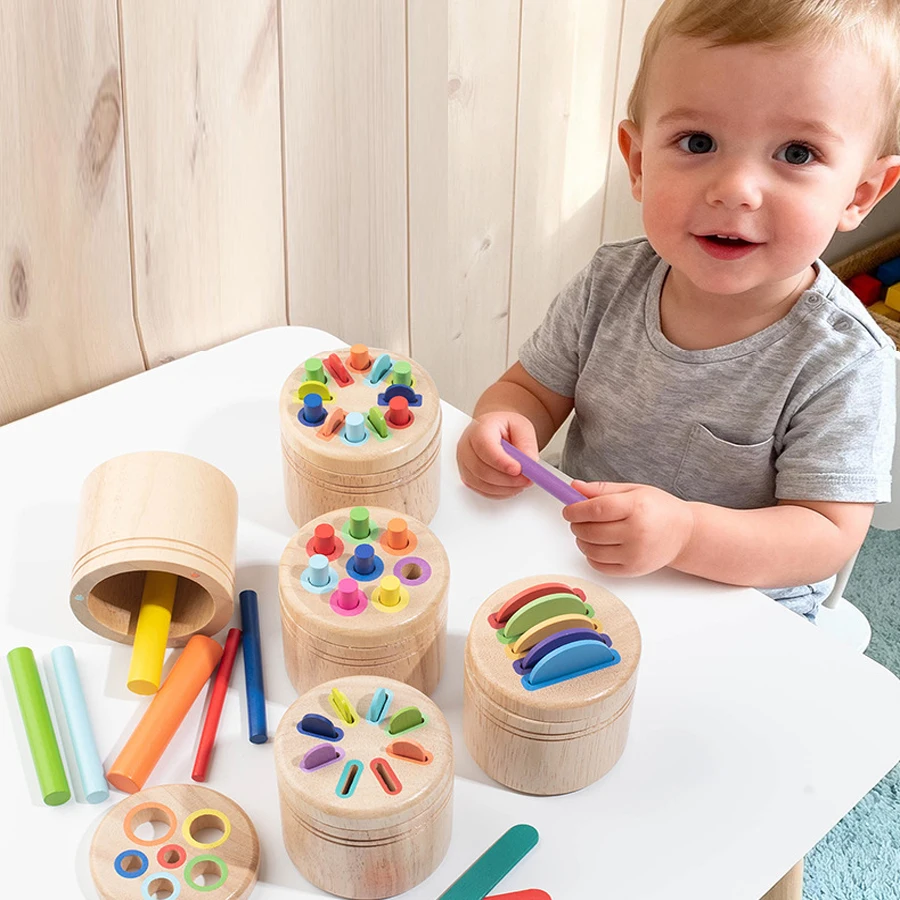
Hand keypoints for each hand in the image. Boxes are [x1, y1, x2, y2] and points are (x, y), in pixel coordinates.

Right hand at [457, 411, 539, 497]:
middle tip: (527, 479)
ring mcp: (464, 464)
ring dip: (506, 487)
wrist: (495, 433)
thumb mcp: (522, 427)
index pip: (485, 447)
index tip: (518, 469)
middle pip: (481, 470)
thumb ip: (526, 443)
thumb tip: (529, 462)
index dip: (501, 462)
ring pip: (482, 484)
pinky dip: (500, 493)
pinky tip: (511, 486)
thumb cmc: (505, 429)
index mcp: (479, 429)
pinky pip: (482, 491)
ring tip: (522, 481)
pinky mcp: (468, 478)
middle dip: (507, 479)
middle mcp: (466, 447)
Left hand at [562, 480, 694, 575]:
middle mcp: (636, 532)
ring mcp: (635, 554)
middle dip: (576, 525)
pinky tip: (597, 546)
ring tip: (588, 532)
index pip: (596, 509)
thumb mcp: (634, 490)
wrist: (684, 533)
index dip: (575, 510)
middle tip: (577, 520)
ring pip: (591, 550)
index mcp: (636, 507)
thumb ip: (602, 489)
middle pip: (591, 531)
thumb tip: (574, 487)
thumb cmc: (659, 509)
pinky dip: (591, 556)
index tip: (568, 510)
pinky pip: (600, 566)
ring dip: (582, 540)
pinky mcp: (633, 569)